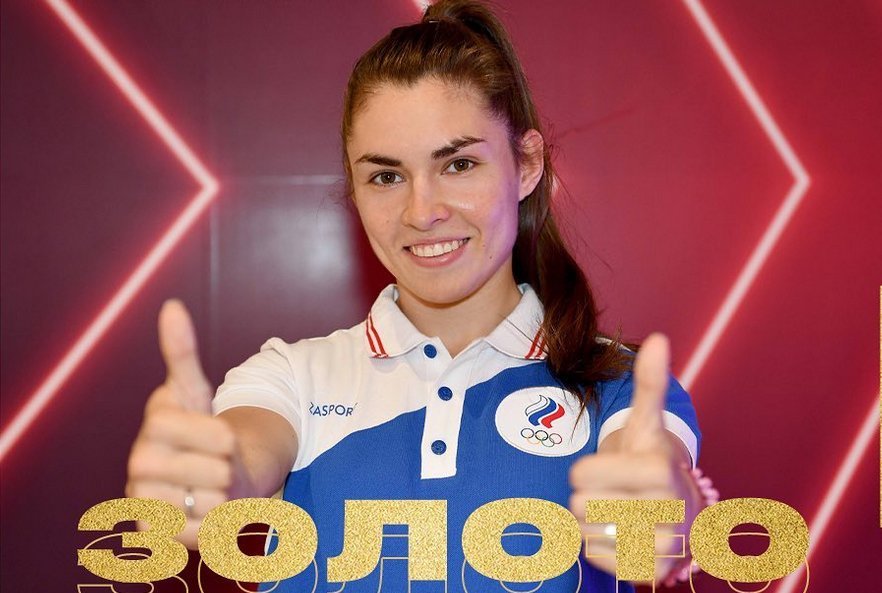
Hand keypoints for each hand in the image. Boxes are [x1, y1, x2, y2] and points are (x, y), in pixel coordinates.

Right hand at [126, 300, 240, 548]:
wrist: (205, 476)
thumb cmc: (204, 432)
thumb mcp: (197, 390)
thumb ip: (182, 352)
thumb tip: (171, 306)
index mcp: (153, 425)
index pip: (195, 430)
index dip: (217, 434)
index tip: (225, 435)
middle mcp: (140, 463)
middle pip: (211, 473)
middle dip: (227, 469)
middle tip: (222, 466)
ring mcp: (144, 500)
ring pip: (211, 506)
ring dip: (225, 497)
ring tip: (213, 487)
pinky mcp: (155, 534)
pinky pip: (203, 534)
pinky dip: (216, 524)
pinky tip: (205, 510)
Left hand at [568, 333, 695, 581]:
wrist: (681, 514)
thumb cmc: (653, 462)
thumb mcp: (649, 423)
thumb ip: (650, 384)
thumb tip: (658, 339)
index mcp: (659, 470)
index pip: (579, 474)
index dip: (586, 469)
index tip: (611, 466)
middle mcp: (665, 511)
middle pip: (578, 505)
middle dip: (587, 496)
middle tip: (614, 491)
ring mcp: (658, 547)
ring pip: (584, 531)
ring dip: (592, 520)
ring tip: (619, 510)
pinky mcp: (647, 573)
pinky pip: (592, 557)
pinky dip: (599, 545)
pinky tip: (623, 534)